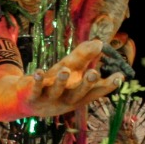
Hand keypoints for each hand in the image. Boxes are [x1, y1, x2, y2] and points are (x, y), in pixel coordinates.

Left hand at [0, 39, 123, 118]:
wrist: (24, 99)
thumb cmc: (54, 82)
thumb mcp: (70, 68)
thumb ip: (84, 55)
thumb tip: (99, 43)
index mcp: (78, 96)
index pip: (95, 92)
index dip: (107, 86)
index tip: (120, 76)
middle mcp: (65, 100)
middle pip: (77, 94)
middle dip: (86, 84)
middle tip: (94, 72)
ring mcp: (47, 100)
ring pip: (56, 91)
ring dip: (61, 82)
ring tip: (65, 70)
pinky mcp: (31, 97)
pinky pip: (34, 89)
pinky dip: (36, 81)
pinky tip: (38, 71)